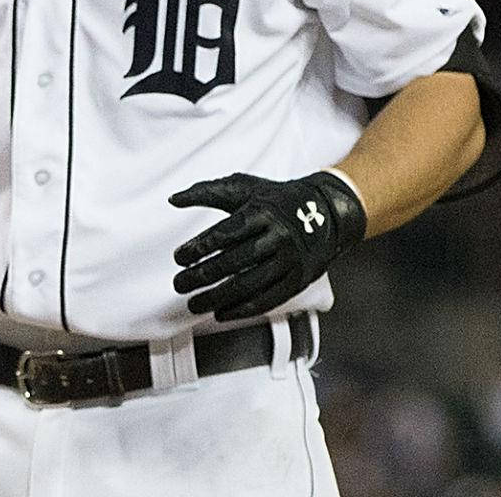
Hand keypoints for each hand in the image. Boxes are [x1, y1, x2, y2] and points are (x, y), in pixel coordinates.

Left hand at [169, 171, 366, 321]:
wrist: (327, 211)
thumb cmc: (277, 198)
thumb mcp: (244, 188)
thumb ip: (207, 192)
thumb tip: (173, 199)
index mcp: (262, 212)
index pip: (224, 234)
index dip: (197, 248)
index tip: (178, 258)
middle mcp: (278, 237)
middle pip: (233, 262)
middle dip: (201, 277)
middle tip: (179, 284)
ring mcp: (290, 261)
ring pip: (248, 285)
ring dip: (216, 298)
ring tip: (194, 303)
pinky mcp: (298, 280)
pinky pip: (268, 300)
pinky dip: (242, 309)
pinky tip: (221, 313)